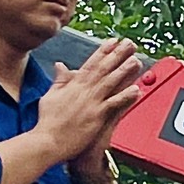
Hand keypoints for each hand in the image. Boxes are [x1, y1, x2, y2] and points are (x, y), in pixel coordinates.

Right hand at [35, 38, 144, 162]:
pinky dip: (125, 96)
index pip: (91, 64)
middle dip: (118, 55)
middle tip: (130, 44)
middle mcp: (83, 90)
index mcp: (73, 85)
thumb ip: (59, 80)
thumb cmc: (48, 122)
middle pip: (103, 69)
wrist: (47, 141)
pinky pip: (114, 104)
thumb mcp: (50, 96)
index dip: (103, 51)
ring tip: (136, 60)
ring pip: (111, 82)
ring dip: (124, 70)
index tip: (113, 41)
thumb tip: (60, 65)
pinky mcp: (96, 115)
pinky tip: (136, 89)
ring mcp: (91, 102)